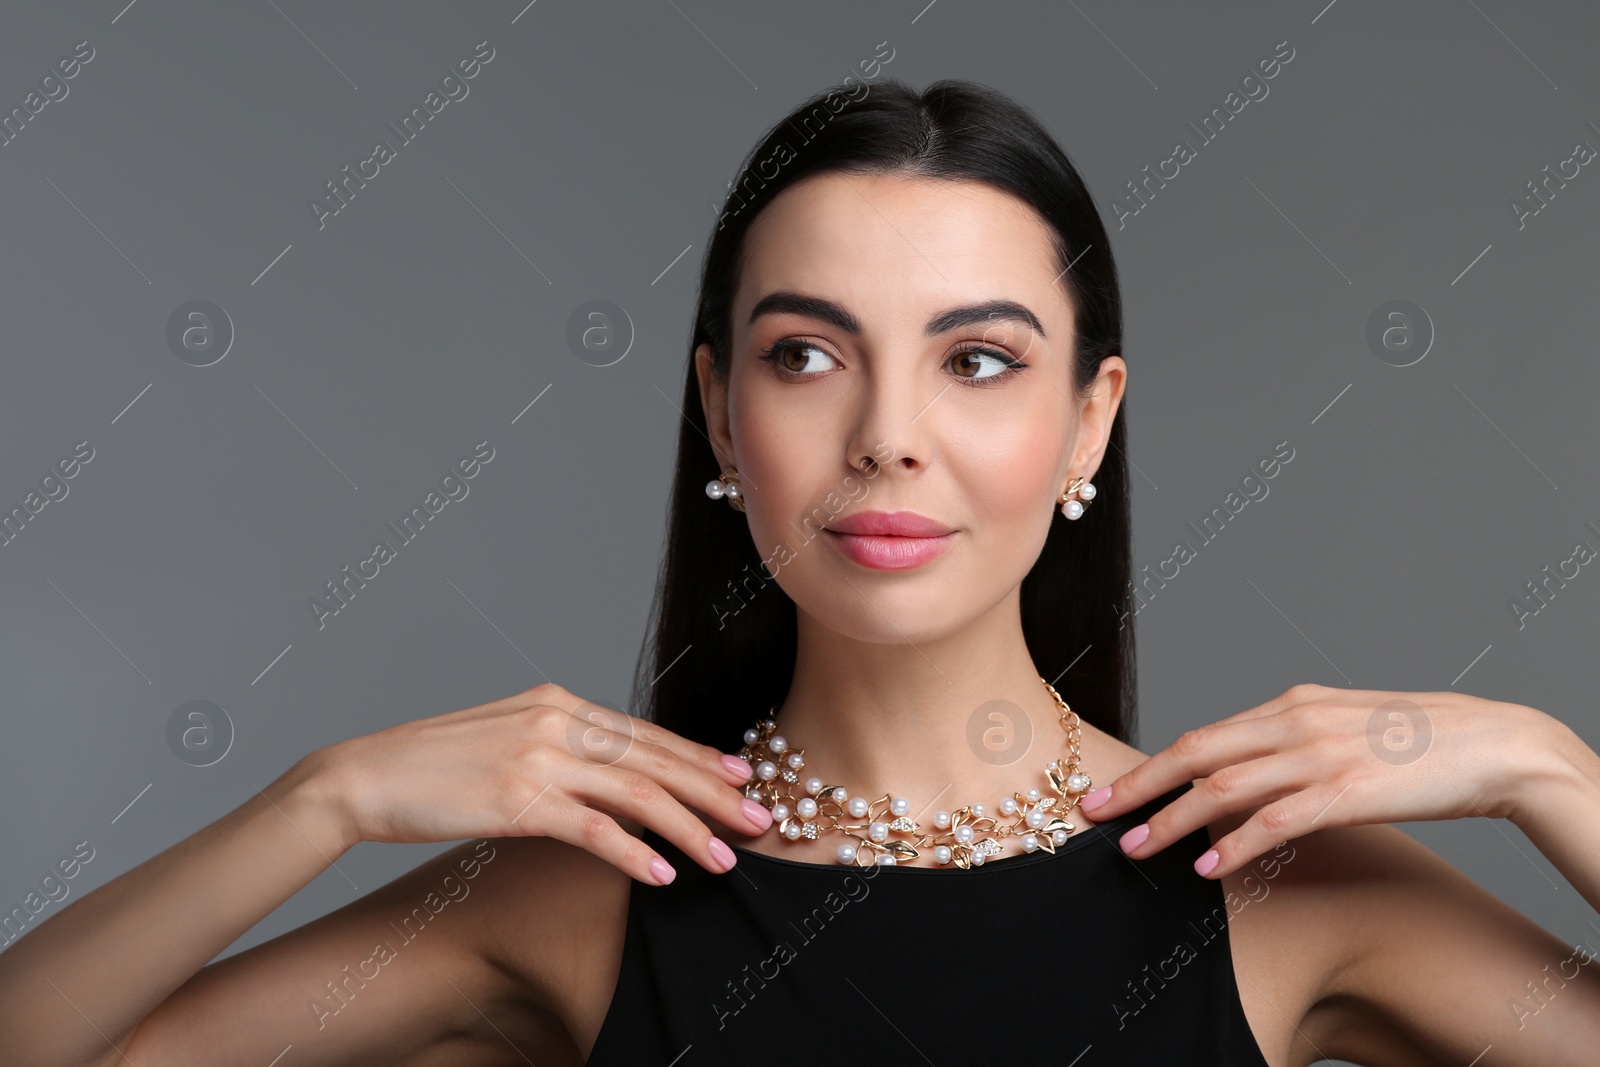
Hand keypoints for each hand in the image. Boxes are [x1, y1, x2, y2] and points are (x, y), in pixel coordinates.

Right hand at [307, 682, 770, 884]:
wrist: (363, 776)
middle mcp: (556, 722)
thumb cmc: (432, 765)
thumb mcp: (506, 734)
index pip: (645, 733)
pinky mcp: (517, 800)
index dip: (698, 757)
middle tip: (760, 819)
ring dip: (688, 829)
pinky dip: (633, 853)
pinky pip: (592, 831)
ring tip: (726, 857)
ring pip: (636, 795)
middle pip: (654, 760)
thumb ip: (559, 744)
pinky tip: (661, 875)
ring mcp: (538, 759)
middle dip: (714, 792)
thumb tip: (608, 771)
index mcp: (557, 702)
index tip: (741, 776)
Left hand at [1074, 683, 1560, 878]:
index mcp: (1289, 704)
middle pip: (1195, 751)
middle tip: (1091, 813)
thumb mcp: (1339, 727)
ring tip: (1134, 848)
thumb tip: (1241, 768)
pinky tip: (1207, 867)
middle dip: (1139, 786)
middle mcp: (1294, 722)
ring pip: (1223, 785)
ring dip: (1172, 820)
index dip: (1152, 765)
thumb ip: (1288, 741)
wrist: (1491, 744)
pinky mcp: (1347, 791)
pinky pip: (1275, 820)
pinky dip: (1235, 844)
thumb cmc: (1414, 741)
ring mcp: (1319, 755)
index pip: (1203, 734)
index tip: (1112, 789)